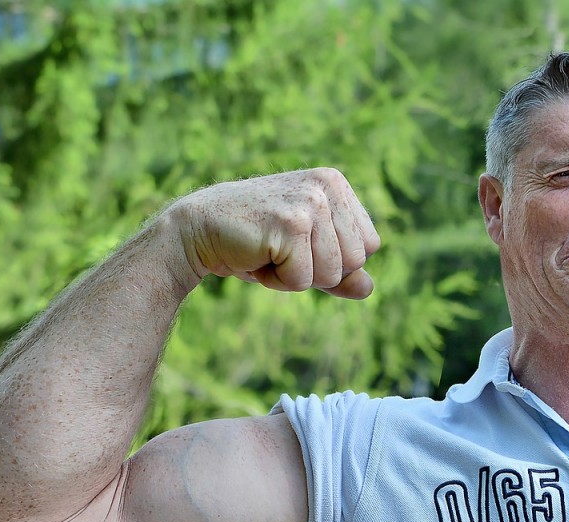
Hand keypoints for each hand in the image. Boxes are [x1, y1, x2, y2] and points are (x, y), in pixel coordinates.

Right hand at [169, 167, 380, 297]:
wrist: (198, 229)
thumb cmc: (255, 241)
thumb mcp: (305, 255)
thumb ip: (340, 271)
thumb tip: (368, 289)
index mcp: (336, 184)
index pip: (370, 245)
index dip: (336, 260)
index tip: (300, 246)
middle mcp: (327, 186)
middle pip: (355, 262)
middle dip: (318, 271)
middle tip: (282, 250)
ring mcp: (310, 202)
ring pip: (332, 273)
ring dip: (297, 276)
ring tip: (270, 252)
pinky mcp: (291, 224)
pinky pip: (302, 280)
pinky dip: (277, 281)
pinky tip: (257, 256)